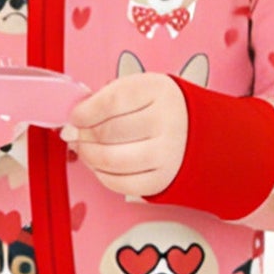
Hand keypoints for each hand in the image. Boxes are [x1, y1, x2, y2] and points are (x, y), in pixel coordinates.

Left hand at [58, 73, 187, 199]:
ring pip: (111, 160)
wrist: (199, 133)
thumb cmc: (158, 108)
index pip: (112, 101)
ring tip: (84, 149)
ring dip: (88, 156)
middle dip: (82, 136)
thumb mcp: (139, 89)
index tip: (75, 117)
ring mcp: (166, 153)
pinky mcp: (162, 179)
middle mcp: (166, 121)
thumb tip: (74, 122)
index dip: (85, 112)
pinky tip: (100, 165)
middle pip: (108, 133)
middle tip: (75, 134)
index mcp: (158, 90)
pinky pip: (121, 183)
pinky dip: (102, 175)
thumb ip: (107, 98)